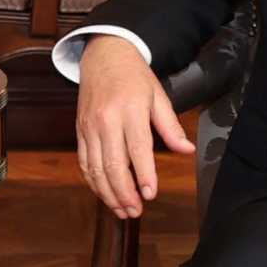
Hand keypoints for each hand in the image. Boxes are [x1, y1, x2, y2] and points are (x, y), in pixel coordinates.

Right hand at [73, 35, 192, 219]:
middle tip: (136, 211)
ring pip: (95, 168)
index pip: (137, 148)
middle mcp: (106, 120)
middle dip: (124, 192)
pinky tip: (105, 194)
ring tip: (122, 210)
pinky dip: (93, 182)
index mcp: (129, 110)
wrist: (104, 56)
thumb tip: (186, 150)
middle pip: (112, 164)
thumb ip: (171, 126)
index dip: (143, 174)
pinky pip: (84, 162)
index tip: (150, 194)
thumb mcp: (158, 96)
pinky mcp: (80, 131)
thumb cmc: (134, 77)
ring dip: (108, 193)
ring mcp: (89, 127)